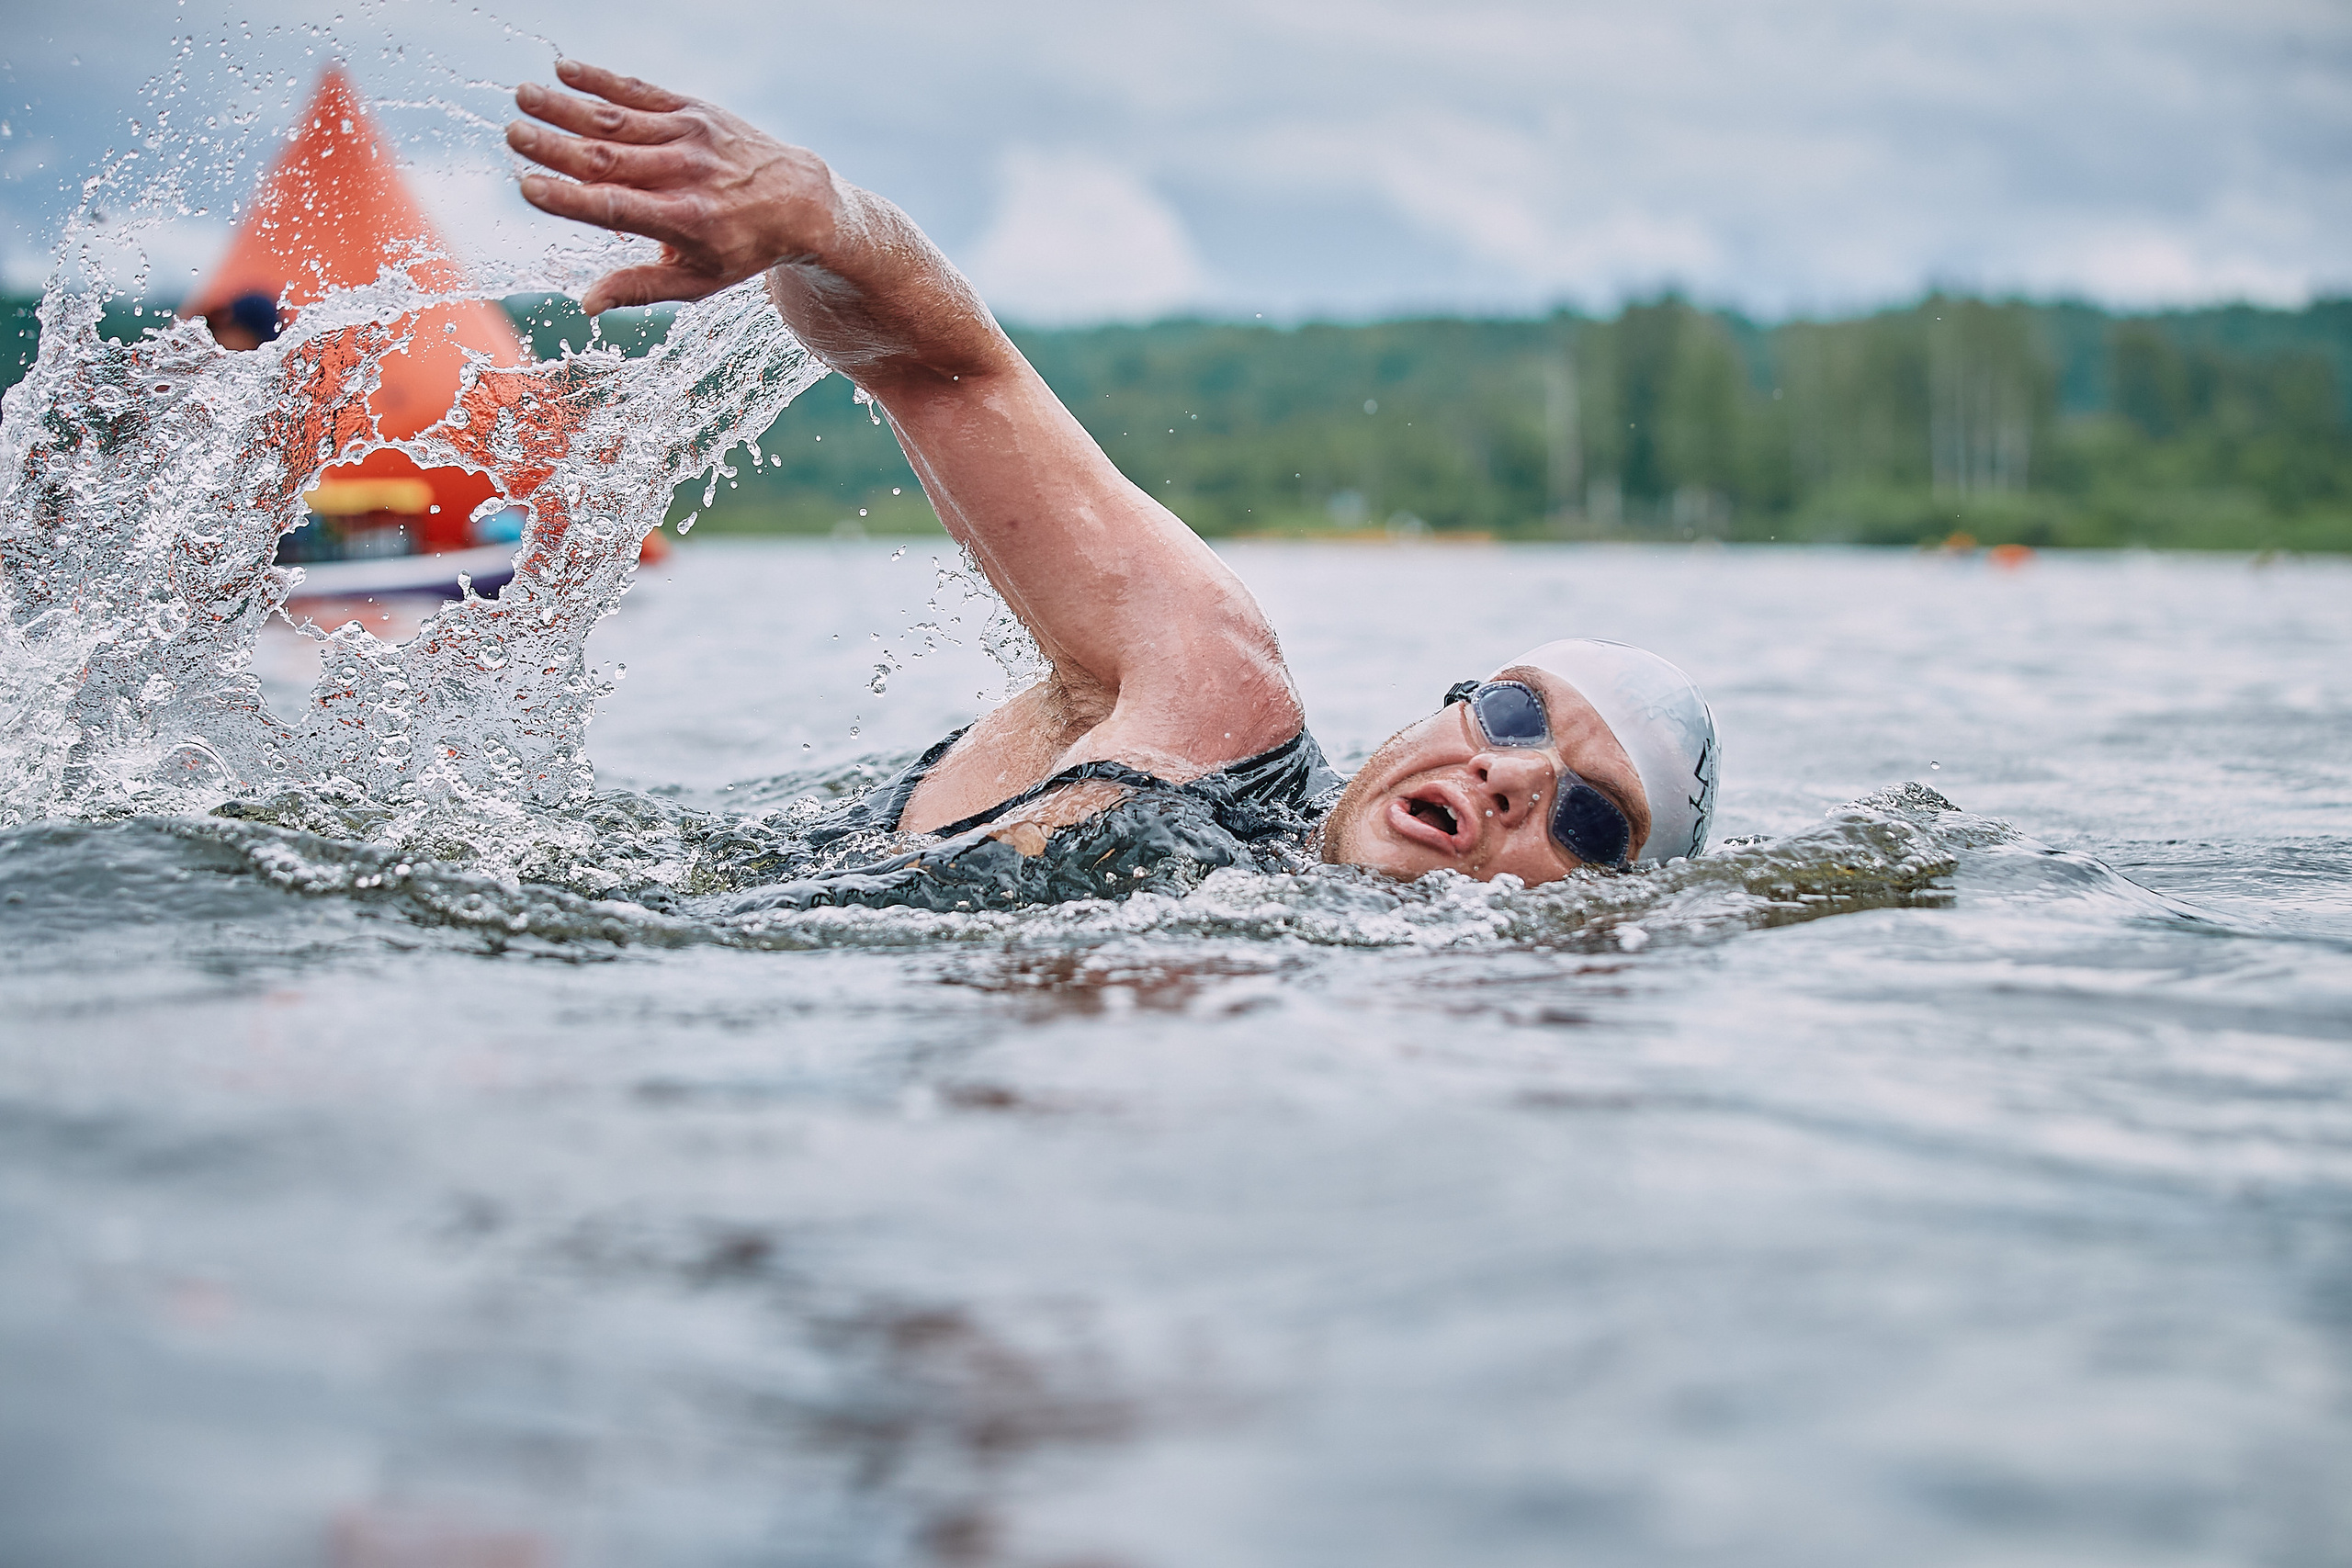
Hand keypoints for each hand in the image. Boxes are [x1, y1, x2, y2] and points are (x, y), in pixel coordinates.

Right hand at [506, 59, 834, 316]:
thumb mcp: (700, 282)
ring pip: (618, 118)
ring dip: (566, 106)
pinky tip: (563, 70)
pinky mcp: (693, 109)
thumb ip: (640, 289)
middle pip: (609, 158)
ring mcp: (689, 136)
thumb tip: (586, 305)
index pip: (616, 207)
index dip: (569, 198)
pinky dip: (601, 80)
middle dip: (555, 145)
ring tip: (522, 96)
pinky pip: (641, 91)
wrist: (799, 199)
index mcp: (684, 222)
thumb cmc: (742, 247)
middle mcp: (686, 175)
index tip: (527, 186)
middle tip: (511, 134)